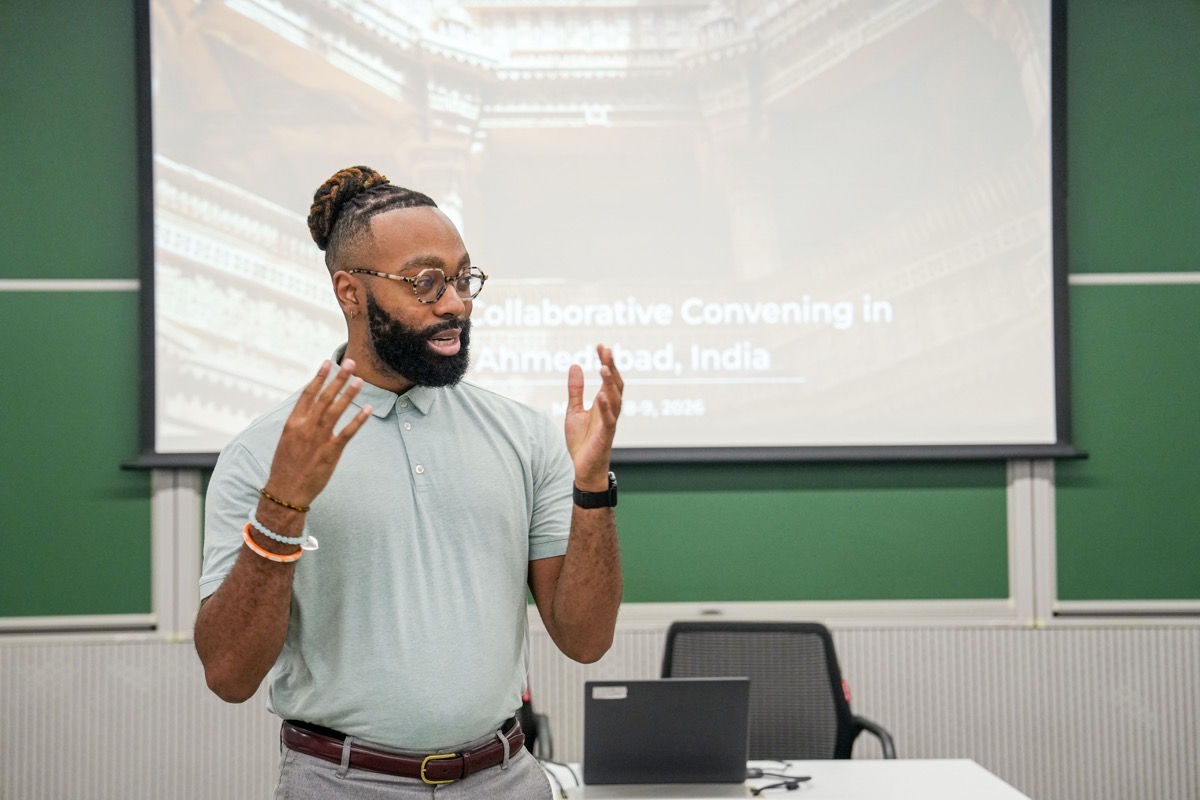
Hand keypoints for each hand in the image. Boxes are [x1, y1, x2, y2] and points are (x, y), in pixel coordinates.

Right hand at [264, 359, 372, 506]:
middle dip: (338, 379)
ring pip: (336, 411)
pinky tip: (368, 410)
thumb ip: (299, 423)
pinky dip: (358, 420)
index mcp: (293, 423)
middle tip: (350, 364)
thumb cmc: (285, 466)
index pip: (308, 394)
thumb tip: (309, 409)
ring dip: (349, 394)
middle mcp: (305, 427)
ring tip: (359, 380)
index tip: (327, 363)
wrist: (285, 491)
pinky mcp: (330, 452)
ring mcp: (318, 439)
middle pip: (324, 397)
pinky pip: (347, 433)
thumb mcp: (287, 440)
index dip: (319, 377)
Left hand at [565, 345, 623, 488]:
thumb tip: (576, 365)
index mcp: (603, 403)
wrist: (582, 468)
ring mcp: (609, 422)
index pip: (608, 378)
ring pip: (615, 399)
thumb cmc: (581, 441)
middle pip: (615, 384)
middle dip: (612, 367)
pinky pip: (609, 419)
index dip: (606, 361)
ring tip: (603, 367)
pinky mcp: (606, 435)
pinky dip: (606, 407)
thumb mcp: (574, 410)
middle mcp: (609, 410)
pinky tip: (601, 395)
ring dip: (610, 383)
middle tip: (606, 350)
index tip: (600, 346)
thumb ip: (575, 390)